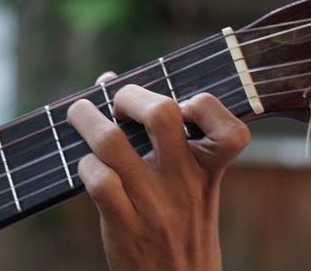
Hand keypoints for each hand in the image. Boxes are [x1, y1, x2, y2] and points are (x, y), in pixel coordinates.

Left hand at [67, 72, 249, 270]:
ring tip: (80, 113)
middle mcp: (184, 183)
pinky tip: (87, 167)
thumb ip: (169, 142)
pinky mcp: (124, 225)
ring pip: (112, 142)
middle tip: (118, 102)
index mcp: (208, 173)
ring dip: (87, 119)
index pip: (230, 131)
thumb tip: (112, 81)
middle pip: (161, 114)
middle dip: (131, 95)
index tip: (183, 105)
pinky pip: (98, 179)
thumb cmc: (183, 230)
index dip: (207, 106)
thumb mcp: (193, 191)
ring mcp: (153, 203)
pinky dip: (85, 165)